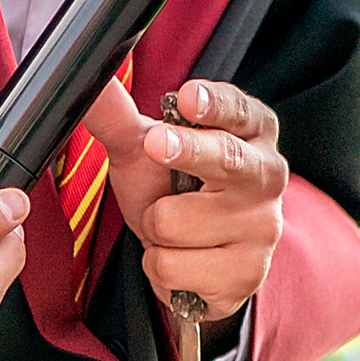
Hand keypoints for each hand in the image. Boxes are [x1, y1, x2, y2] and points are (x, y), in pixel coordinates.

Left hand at [89, 76, 285, 333]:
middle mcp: (267, 176)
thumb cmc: (178, 189)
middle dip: (187, 150)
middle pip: (223, 158)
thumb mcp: (147, 149)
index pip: (237, 111)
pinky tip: (180, 261)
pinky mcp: (247, 275)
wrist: (197, 260)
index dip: (213, 105)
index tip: (187, 98)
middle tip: (154, 145)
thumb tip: (92, 85)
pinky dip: (158, 266)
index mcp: (252, 132)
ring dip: (154, 228)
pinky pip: (171, 266)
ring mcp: (262, 228)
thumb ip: (121, 117)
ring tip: (172, 230)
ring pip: (173, 222)